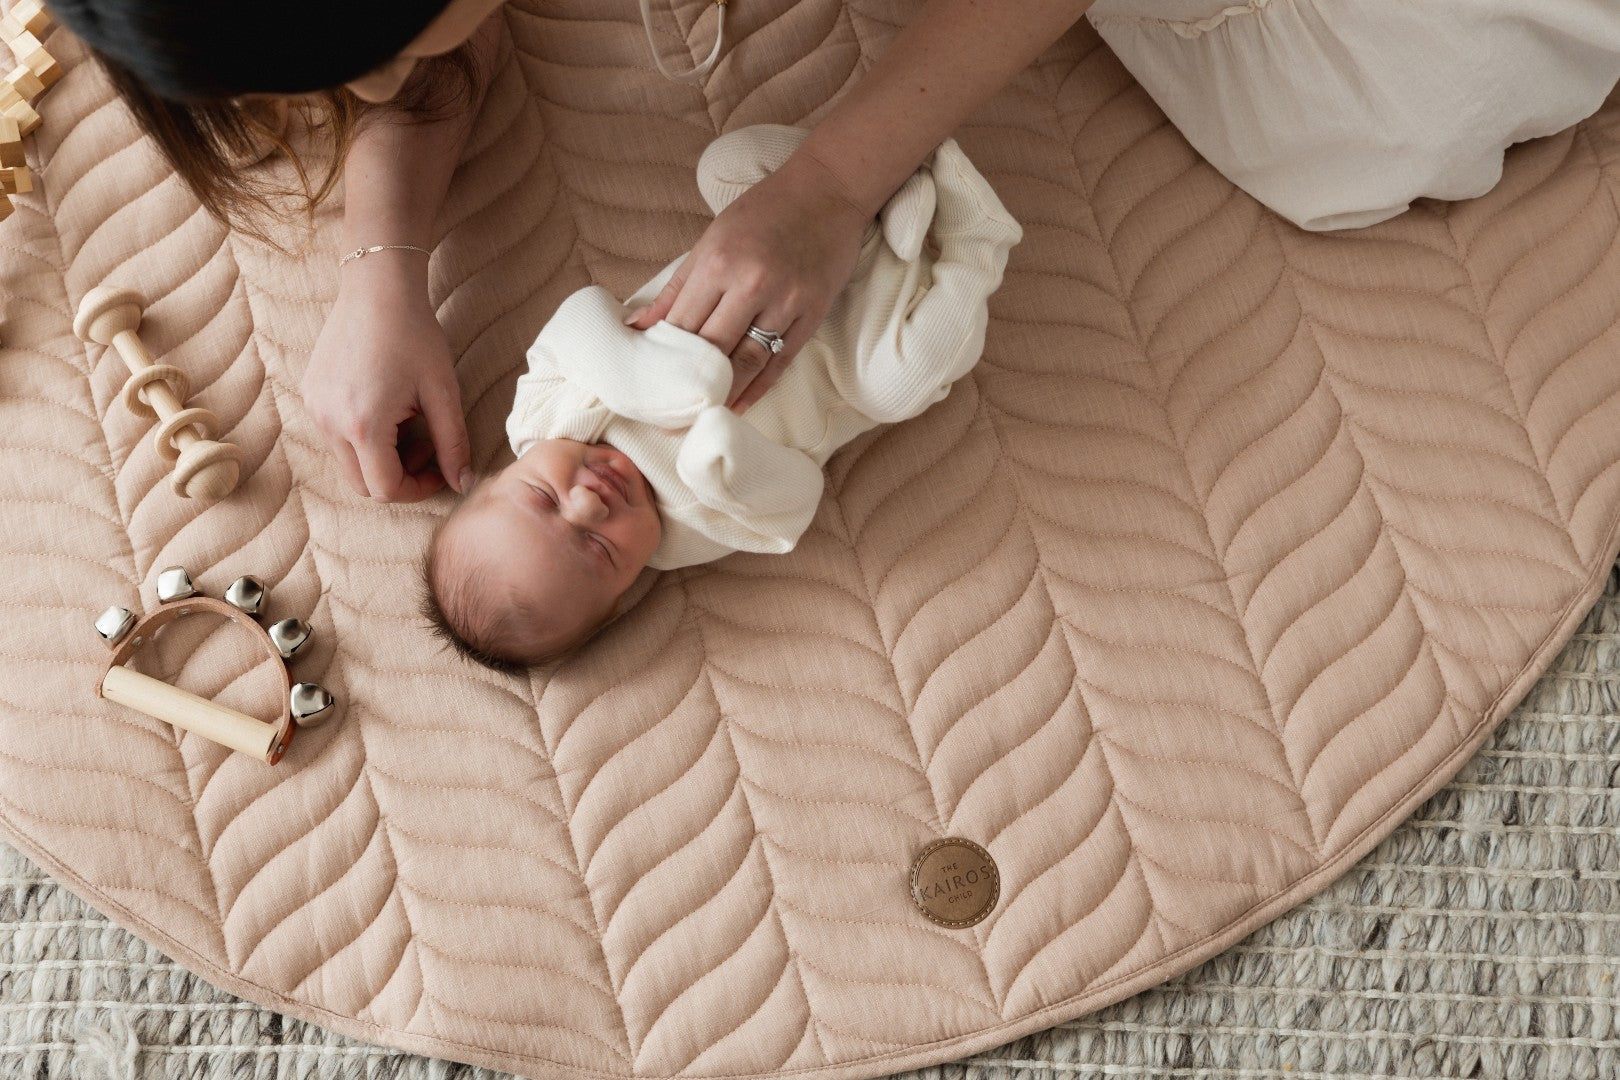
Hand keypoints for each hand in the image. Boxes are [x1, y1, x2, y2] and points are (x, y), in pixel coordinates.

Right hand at [300, 260, 470, 501]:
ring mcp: (314, 409)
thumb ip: (453, 444)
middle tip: (426, 446)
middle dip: (399, 476)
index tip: (439, 467)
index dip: (418, 489)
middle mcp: (329, 423)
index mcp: (363, 425)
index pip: (385, 490)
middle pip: (362, 484)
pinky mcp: (309, 395)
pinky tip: (385, 408)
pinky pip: (334, 438)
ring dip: (380, 458)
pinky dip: (361, 438)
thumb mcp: (443, 393)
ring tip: (407, 423)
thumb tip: (461, 483)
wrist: (377, 289)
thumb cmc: (415, 336)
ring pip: (347, 463)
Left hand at [625, 149, 871, 412]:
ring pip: (747, 361)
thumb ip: (676, 288)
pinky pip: (780, 362)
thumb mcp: (711, 239)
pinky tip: (737, 406)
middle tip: (664, 416)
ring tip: (697, 418)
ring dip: (721, 394)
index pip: (683, 324)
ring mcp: (786, 302)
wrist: (828, 192)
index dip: (663, 358)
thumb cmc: (763, 212)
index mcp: (719, 261)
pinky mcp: (812, 315)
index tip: (647, 383)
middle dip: (687, 383)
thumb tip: (637, 327)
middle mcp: (752, 284)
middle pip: (712, 348)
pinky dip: (756, 389)